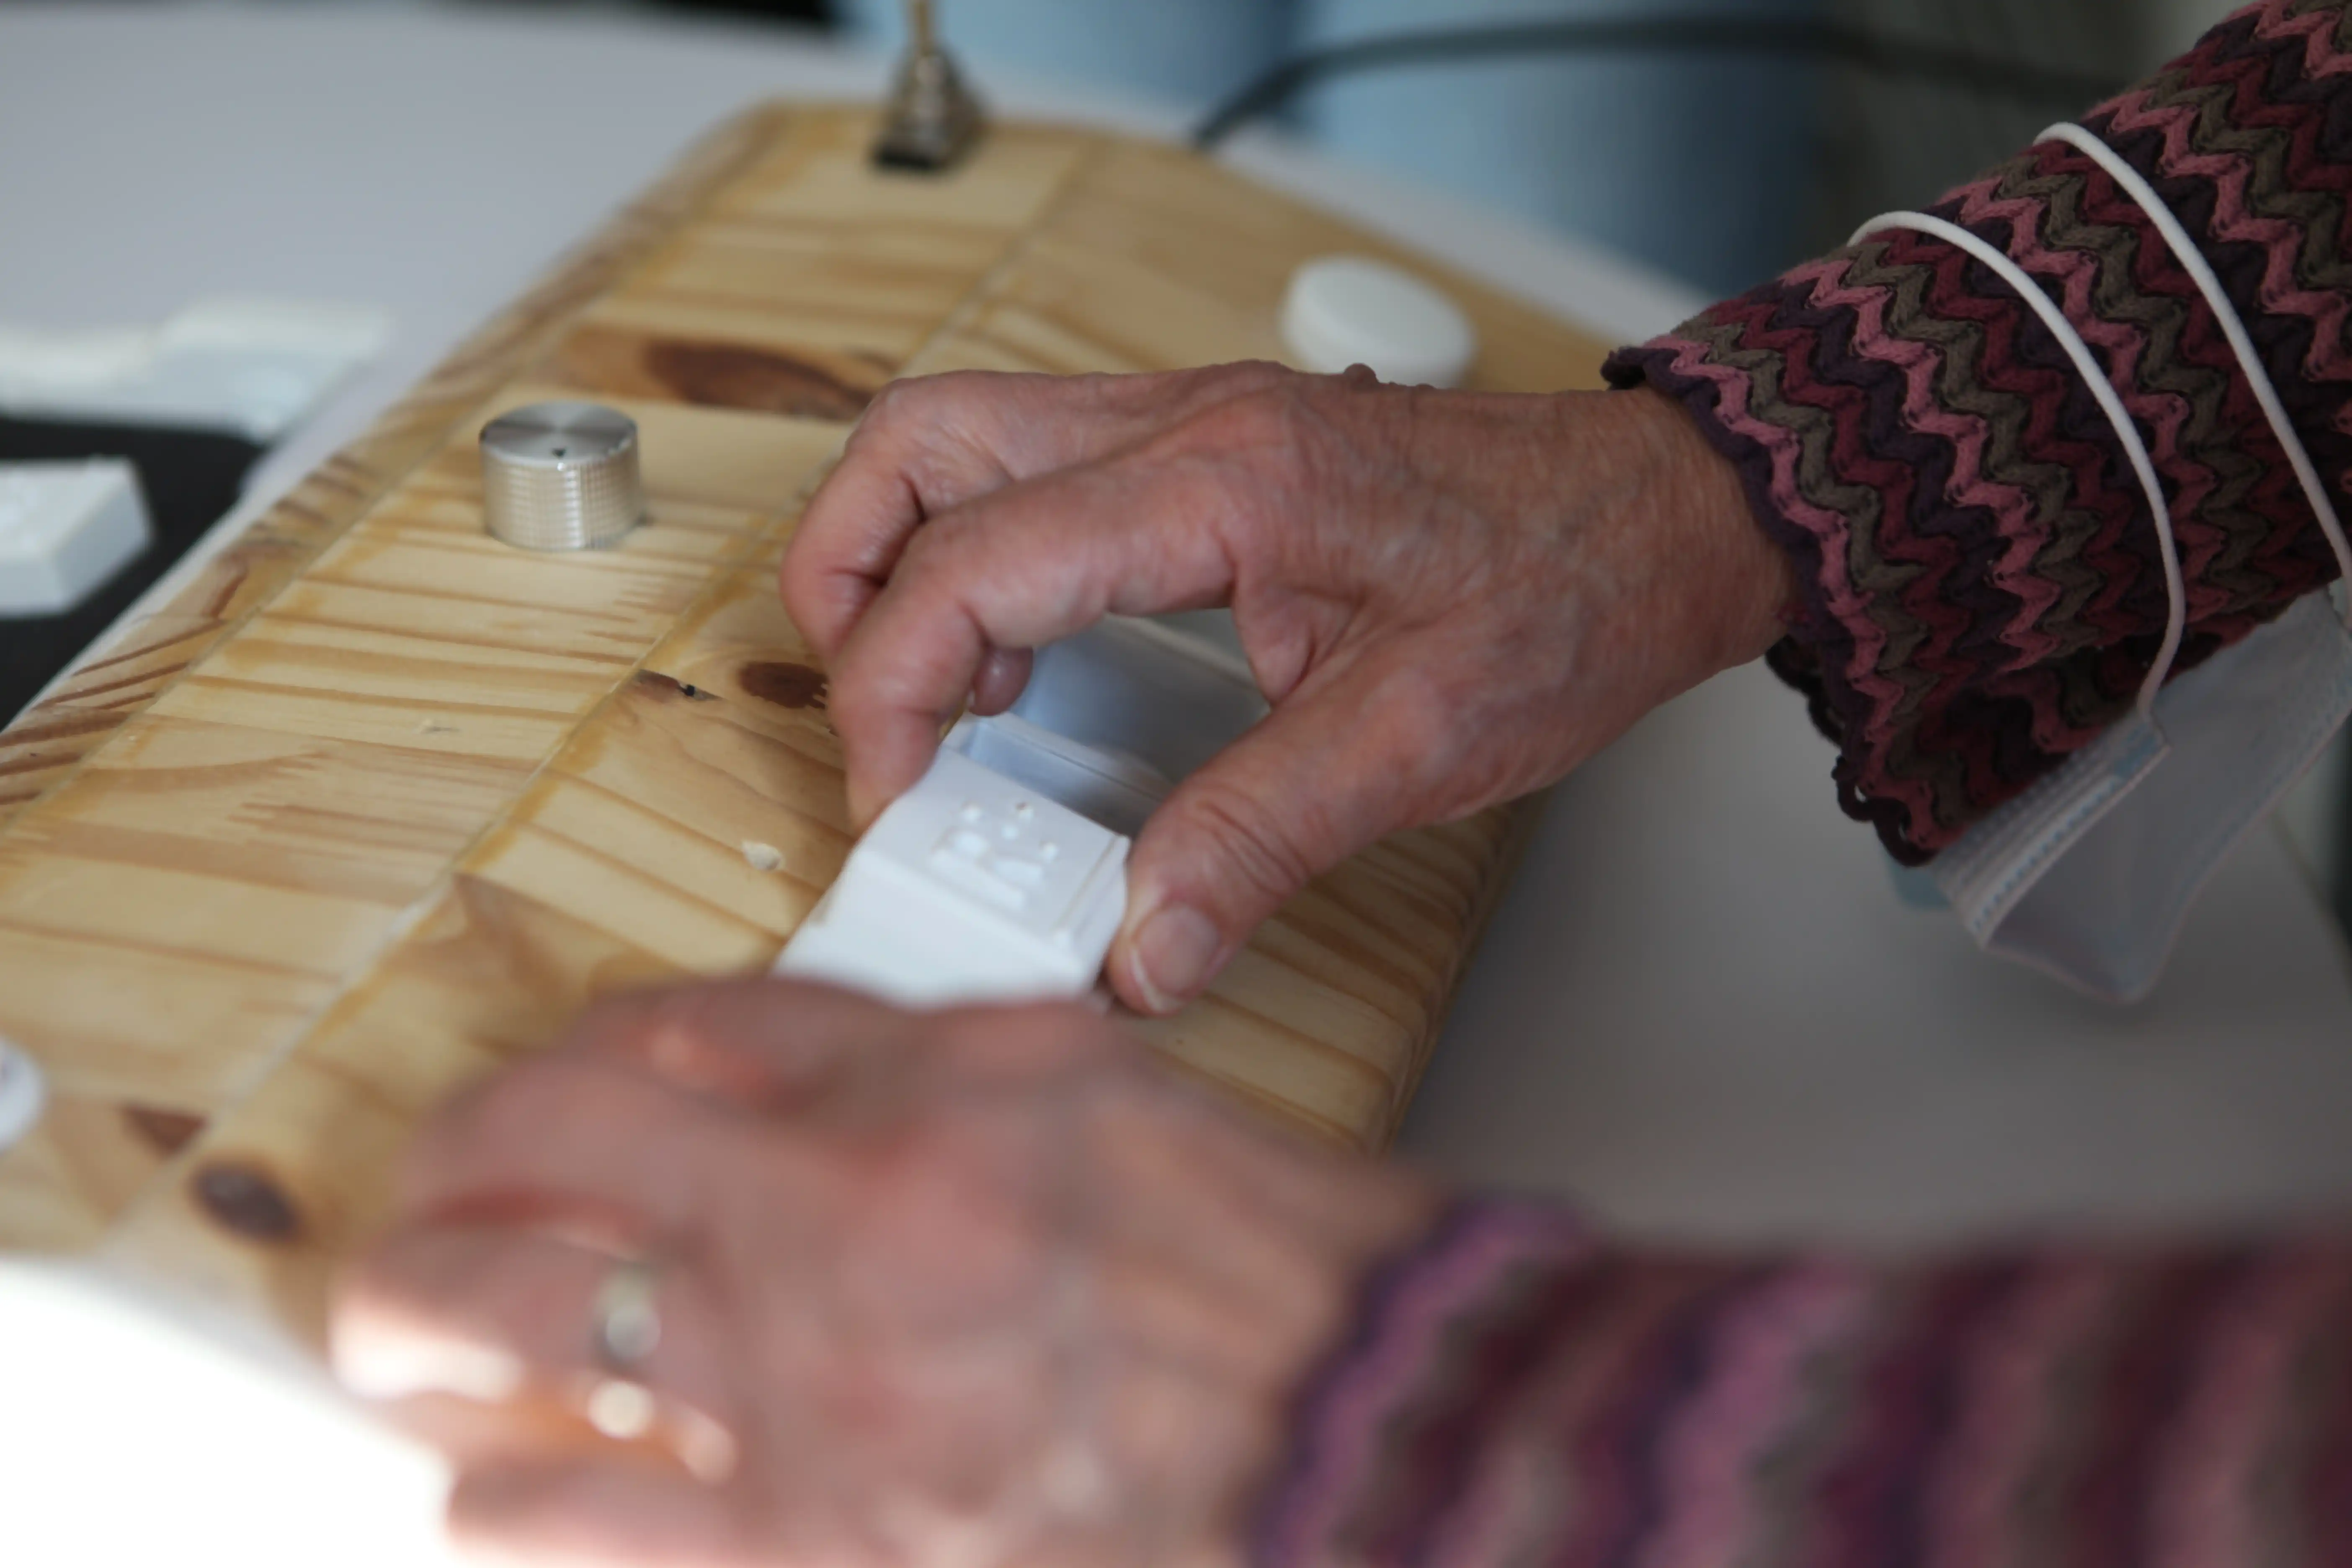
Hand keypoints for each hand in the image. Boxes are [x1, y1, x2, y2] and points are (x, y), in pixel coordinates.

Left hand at [333, 977, 1439, 1567]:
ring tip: (407, 1345)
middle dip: (441, 1170)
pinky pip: (554, 1526)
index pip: (665, 1031)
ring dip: (419, 1327)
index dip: (574, 1052)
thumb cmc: (1260, 1268)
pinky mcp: (802, 1552)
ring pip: (493, 1334)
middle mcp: (836, 1233)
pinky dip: (499, 1499)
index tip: (548, 1089)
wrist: (1357, 1441)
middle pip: (529, 1156)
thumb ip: (897, 1058)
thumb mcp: (1084, 1089)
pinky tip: (499, 1491)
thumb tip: (727, 1052)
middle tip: (420, 1201)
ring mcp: (799, 1404)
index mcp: (918, 1101)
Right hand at [782, 363, 1789, 1013]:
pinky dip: (980, 550)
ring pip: (961, 435)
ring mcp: (1189, 418)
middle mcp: (1184, 421)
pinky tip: (1025, 652)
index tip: (904, 802)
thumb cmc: (1567, 595)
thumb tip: (1136, 951)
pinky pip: (1033, 464)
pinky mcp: (1207, 447)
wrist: (1662, 518)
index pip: (972, 560)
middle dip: (845, 579)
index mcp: (1222, 482)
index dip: (894, 693)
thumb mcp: (1418, 741)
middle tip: (875, 722)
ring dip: (902, 554)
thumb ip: (1258, 842)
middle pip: (918, 443)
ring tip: (939, 692)